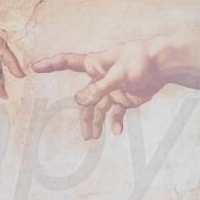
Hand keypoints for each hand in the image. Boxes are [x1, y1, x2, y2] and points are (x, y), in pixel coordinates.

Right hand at [33, 38, 172, 137]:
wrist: (164, 65)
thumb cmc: (141, 61)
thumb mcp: (119, 74)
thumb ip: (100, 88)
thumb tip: (79, 100)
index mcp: (96, 64)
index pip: (69, 62)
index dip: (52, 64)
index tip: (35, 66)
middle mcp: (100, 78)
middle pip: (85, 99)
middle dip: (84, 117)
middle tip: (86, 136)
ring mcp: (112, 89)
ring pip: (98, 109)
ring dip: (96, 123)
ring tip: (93, 138)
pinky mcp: (124, 97)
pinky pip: (115, 113)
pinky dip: (115, 123)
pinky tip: (117, 133)